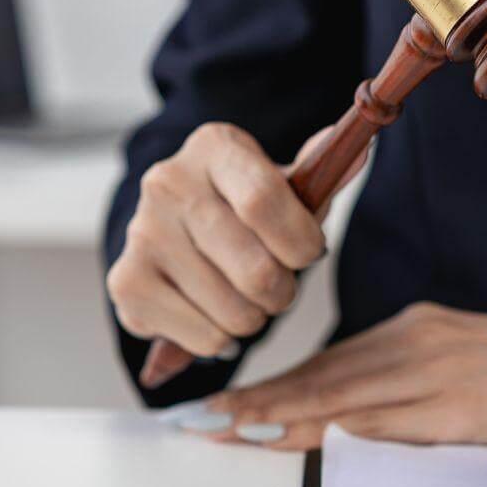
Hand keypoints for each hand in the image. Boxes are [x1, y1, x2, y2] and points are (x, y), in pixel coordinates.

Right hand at [107, 122, 363, 360]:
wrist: (178, 225)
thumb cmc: (244, 206)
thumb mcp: (286, 182)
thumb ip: (324, 172)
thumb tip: (360, 151)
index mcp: (214, 146)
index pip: (263, 201)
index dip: (300, 242)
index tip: (309, 253)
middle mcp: (168, 183)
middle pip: (253, 268)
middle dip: (283, 292)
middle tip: (278, 287)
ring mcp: (141, 233)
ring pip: (231, 312)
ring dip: (254, 319)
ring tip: (243, 298)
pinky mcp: (126, 282)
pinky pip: (202, 338)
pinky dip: (221, 340)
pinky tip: (212, 312)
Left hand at [200, 303, 486, 451]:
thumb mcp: (455, 366)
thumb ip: (400, 385)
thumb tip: (339, 417)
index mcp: (413, 332)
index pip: (326, 367)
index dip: (270, 389)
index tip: (222, 407)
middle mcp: (417, 344)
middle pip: (322, 380)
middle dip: (258, 403)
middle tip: (200, 420)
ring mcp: (437, 372)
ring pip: (343, 398)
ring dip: (282, 417)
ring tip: (232, 431)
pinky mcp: (459, 405)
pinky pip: (389, 419)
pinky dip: (340, 429)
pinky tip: (303, 437)